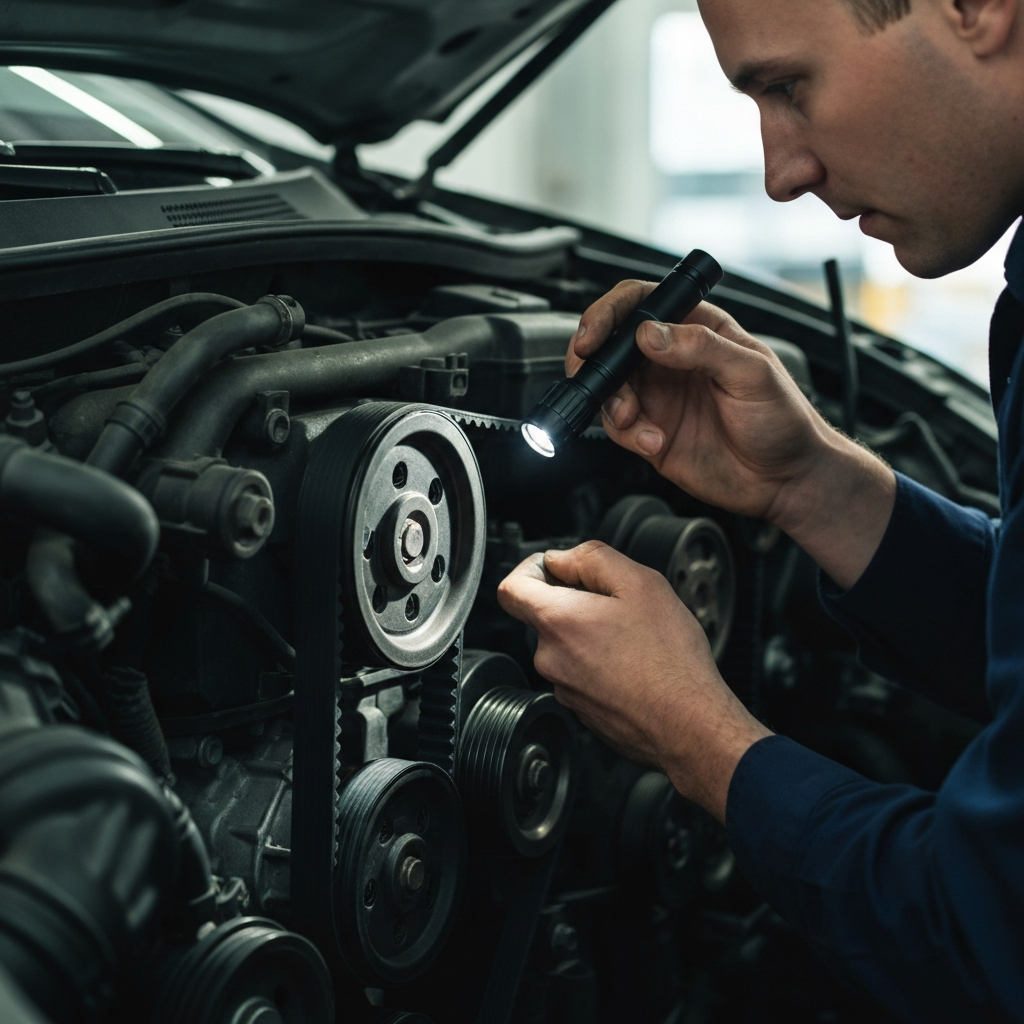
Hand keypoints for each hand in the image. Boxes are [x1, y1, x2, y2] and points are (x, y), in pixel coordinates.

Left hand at [497, 540, 771, 822]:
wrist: (689, 726)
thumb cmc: (670, 661)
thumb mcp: (641, 583)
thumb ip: (592, 559)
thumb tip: (561, 559)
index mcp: (557, 622)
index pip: (510, 588)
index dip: (531, 568)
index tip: (558, 568)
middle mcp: (551, 658)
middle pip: (544, 615)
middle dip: (576, 602)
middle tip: (620, 605)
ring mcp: (564, 688)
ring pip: (566, 645)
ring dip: (592, 634)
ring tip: (635, 638)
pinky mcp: (582, 709)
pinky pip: (581, 673)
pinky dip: (601, 662)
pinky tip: (635, 664)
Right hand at [569, 282, 895, 589]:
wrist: (786, 480)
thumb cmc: (784, 420)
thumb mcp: (751, 373)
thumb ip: (701, 348)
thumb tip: (651, 335)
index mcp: (697, 329)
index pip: (642, 303)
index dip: (610, 312)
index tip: (595, 334)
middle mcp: (672, 360)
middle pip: (612, 344)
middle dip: (594, 360)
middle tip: (593, 376)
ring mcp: (659, 397)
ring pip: (609, 388)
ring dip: (612, 403)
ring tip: (635, 420)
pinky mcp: (651, 432)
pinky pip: (619, 427)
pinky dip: (627, 434)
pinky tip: (653, 442)